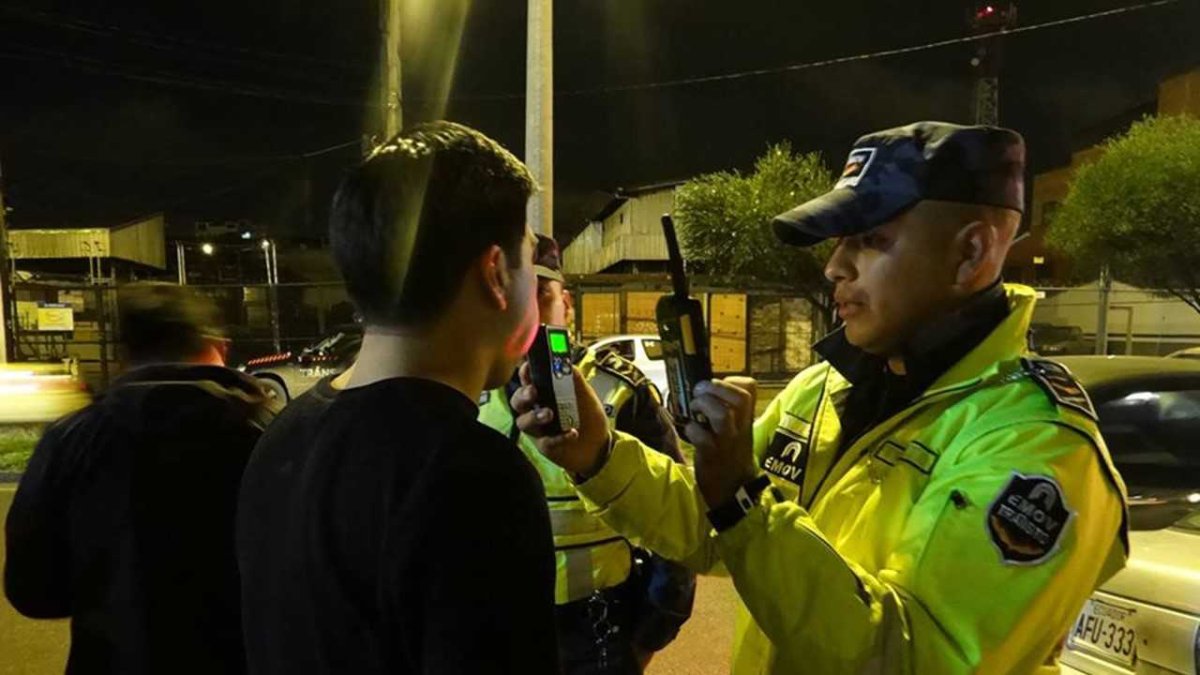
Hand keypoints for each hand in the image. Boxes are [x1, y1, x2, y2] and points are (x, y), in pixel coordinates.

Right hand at [511, 361, 610, 476]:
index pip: (527, 380)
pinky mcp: (545, 446)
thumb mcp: (585, 394)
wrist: (600, 444)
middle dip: (522, 395)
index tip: (528, 367)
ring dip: (535, 416)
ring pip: (523, 422)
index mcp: (543, 393)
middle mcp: (536, 409)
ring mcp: (538, 429)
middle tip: (533, 392)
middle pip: (517, 401)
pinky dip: (558, 437)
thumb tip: (565, 360)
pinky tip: (572, 433)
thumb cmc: (589, 415)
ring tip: (550, 414)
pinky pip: (544, 441)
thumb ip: (574, 379)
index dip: (524, 373)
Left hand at [686, 377, 759, 507]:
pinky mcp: (712, 456)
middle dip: (715, 387)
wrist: (733, 489)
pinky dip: (692, 430)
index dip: (733, 381)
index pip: (750, 389)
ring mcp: (727, 442)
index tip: (719, 384)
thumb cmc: (730, 454)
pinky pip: (703, 438)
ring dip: (704, 405)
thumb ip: (727, 409)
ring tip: (694, 408)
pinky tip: (690, 431)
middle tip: (699, 391)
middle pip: (739, 399)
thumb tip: (704, 388)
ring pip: (723, 415)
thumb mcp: (737, 429)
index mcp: (746, 418)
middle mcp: (740, 428)